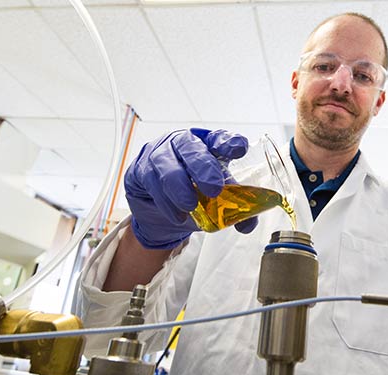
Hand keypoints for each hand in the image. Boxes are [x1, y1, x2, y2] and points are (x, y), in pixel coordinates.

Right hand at [124, 128, 257, 249]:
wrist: (158, 211)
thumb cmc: (190, 194)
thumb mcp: (215, 199)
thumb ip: (234, 209)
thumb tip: (248, 224)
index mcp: (206, 145)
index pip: (218, 138)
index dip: (228, 142)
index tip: (239, 149)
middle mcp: (181, 143)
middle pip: (190, 146)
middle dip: (203, 167)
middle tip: (214, 188)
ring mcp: (158, 154)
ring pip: (166, 165)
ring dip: (180, 188)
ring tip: (191, 206)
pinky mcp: (139, 170)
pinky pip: (150, 183)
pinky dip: (165, 202)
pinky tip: (176, 214)